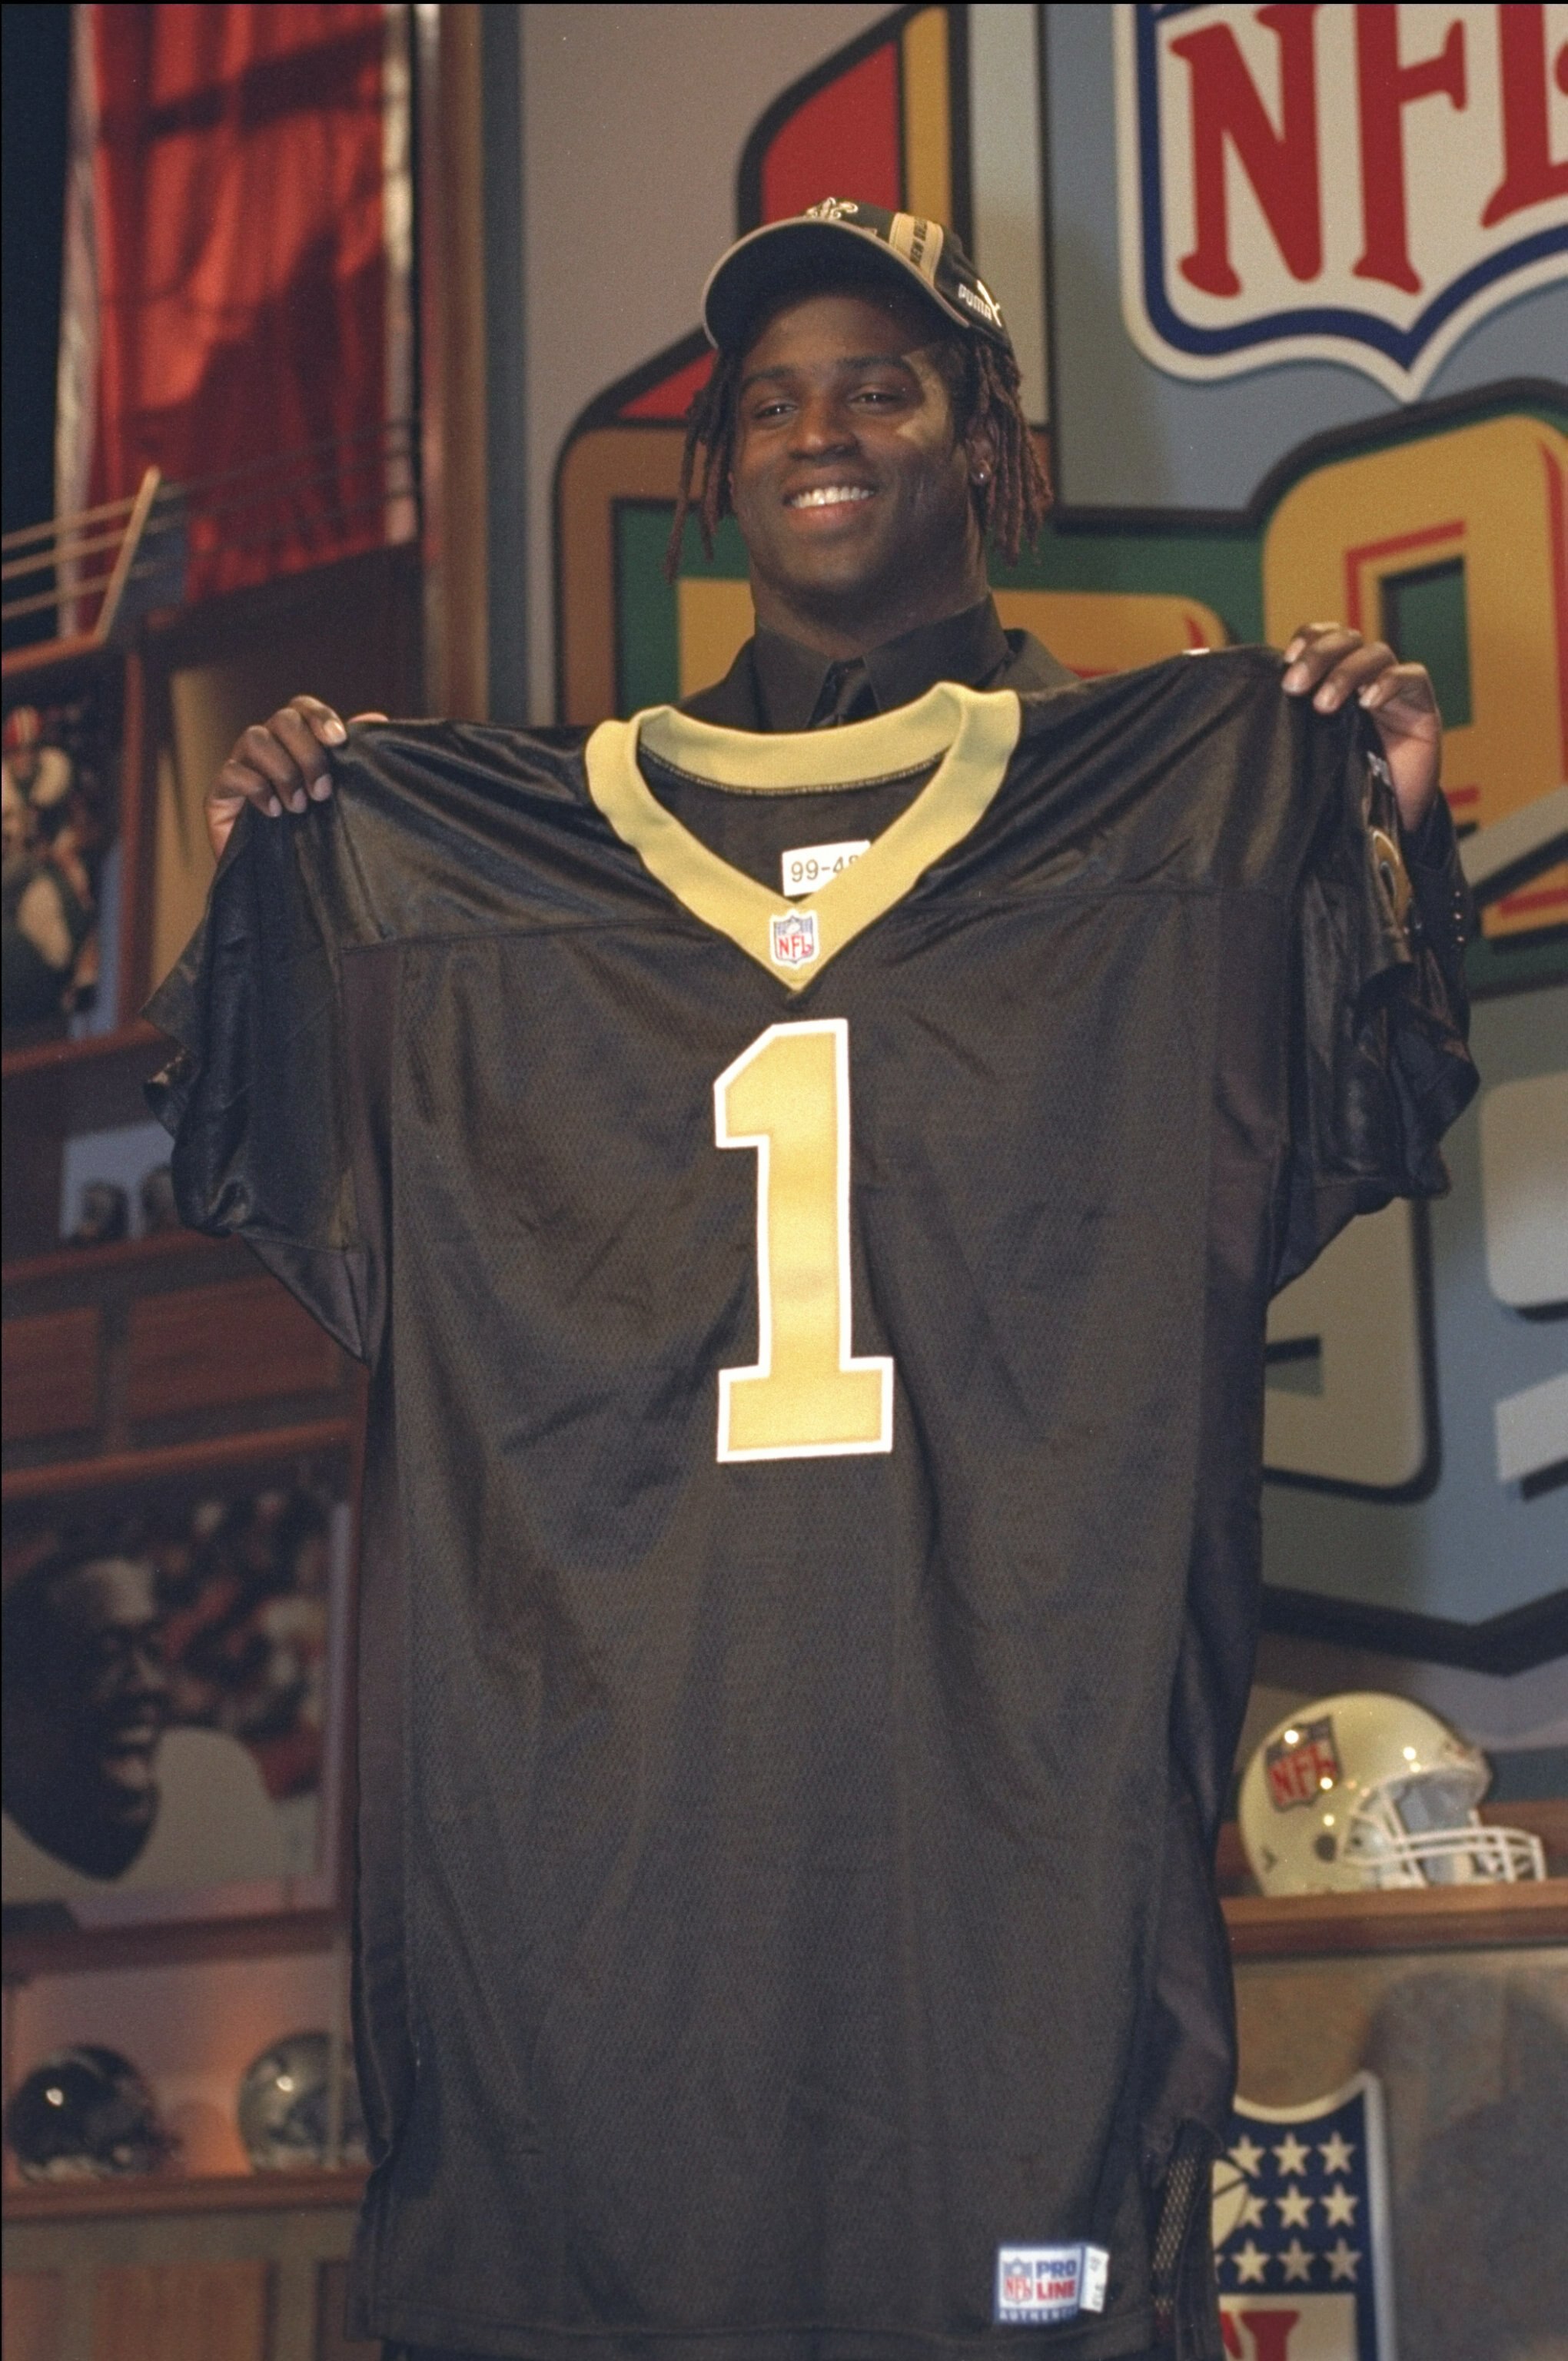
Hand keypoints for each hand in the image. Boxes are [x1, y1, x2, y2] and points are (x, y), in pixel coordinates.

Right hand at [205, 696, 385, 861]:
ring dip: (283, 771)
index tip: (339, 740)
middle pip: (282, 720)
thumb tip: (376, 717)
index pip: (301, 708)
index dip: (319, 716)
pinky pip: (231, 773)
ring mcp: (240, 768)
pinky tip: (275, 813)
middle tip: (323, 792)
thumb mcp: (343, 797)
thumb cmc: (318, 838)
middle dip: (308, 753)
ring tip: (299, 807)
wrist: (287, 887)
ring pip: (255, 738)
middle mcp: (266, 748)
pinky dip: (257, 789)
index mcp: (294, 743)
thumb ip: (354, 759)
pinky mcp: (218, 796)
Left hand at [1280, 623, 1441, 832]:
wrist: (1384, 821)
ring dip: (1346, 673)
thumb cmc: (1339, 784)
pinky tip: (1369, 702)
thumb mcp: (1306, 751)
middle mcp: (1364, 678)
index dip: (1307, 639)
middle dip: (1319, 656)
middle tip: (1295, 686)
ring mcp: (1393, 690)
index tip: (1286, 660)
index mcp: (1334, 680)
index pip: (1323, 639)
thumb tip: (1229, 703)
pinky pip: (1412, 677)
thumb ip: (1284, 726)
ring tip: (1324, 705)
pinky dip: (1390, 683)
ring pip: (1376, 654)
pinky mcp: (1421, 706)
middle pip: (1346, 641)